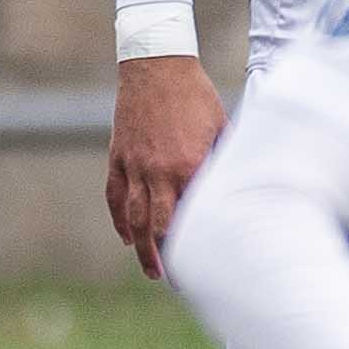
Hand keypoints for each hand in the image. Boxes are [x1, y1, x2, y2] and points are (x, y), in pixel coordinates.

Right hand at [107, 54, 222, 276]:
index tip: (205, 268)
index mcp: (189, 167)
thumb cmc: (197, 97)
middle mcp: (159, 171)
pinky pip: (114, 196)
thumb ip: (222, 165)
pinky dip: (119, 220)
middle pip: (158, 228)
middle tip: (176, 281)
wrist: (157, 67)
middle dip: (165, 258)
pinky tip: (127, 237)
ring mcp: (134, 165)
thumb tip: (234, 195)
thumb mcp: (221, 130)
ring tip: (151, 271)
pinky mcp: (118, 157)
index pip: (189, 220)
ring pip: (133, 217)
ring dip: (141, 248)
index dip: (195, 247)